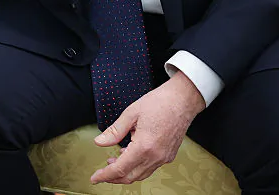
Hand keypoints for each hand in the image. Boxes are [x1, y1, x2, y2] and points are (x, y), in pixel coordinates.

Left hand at [90, 72, 205, 184]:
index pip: (121, 169)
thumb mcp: (130, 114)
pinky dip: (137, 165)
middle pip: (131, 177)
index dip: (105, 175)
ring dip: (126, 171)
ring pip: (141, 174)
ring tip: (112, 160)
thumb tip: (99, 142)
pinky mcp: (169, 155)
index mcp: (144, 146)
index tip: (95, 178)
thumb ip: (114, 131)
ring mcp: (164, 157)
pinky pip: (150, 167)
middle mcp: (156, 156)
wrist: (183, 100)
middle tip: (101, 172)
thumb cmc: (159, 103)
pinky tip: (129, 154)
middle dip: (114, 177)